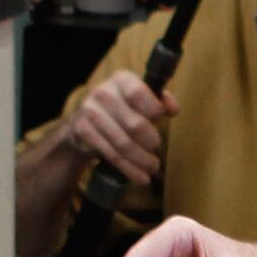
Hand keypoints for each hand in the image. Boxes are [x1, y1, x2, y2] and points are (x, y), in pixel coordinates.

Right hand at [61, 69, 173, 185]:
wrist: (84, 117)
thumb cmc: (123, 106)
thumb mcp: (141, 96)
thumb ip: (159, 100)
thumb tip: (173, 109)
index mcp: (121, 79)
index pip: (139, 93)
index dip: (154, 109)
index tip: (163, 119)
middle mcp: (103, 93)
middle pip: (133, 124)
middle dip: (151, 141)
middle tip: (157, 147)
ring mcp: (90, 113)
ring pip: (123, 143)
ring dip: (142, 159)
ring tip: (153, 168)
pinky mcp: (83, 132)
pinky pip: (111, 154)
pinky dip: (129, 168)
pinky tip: (141, 176)